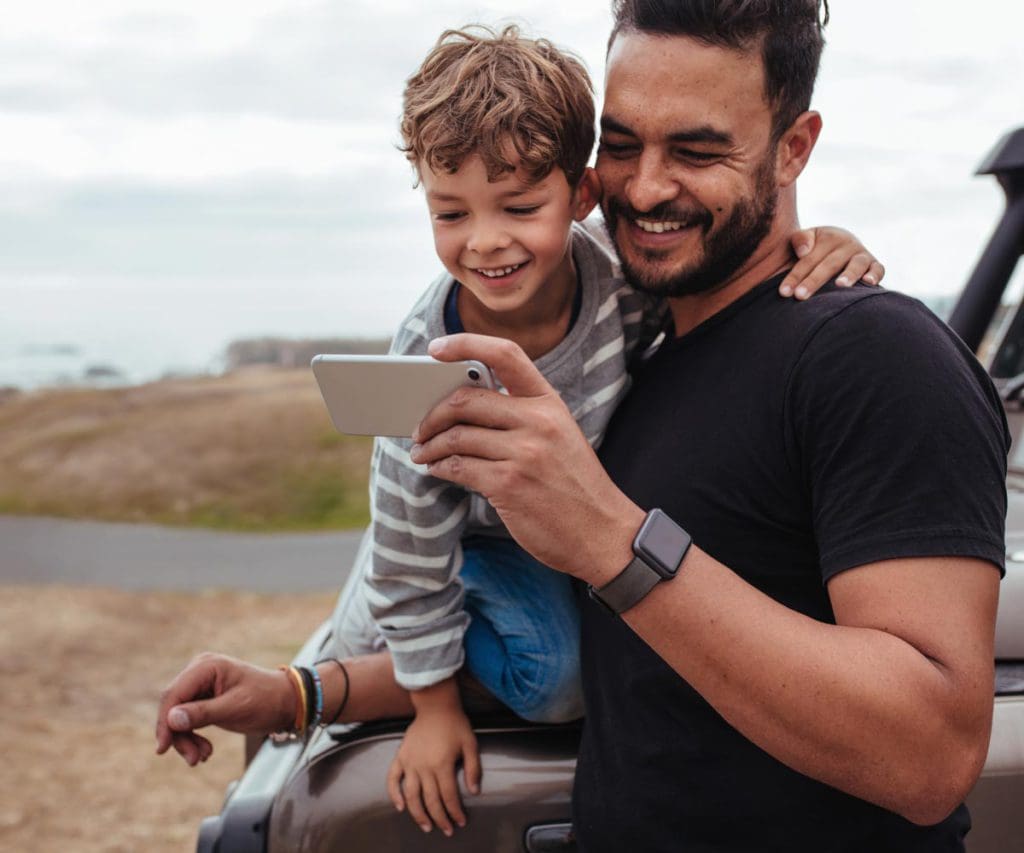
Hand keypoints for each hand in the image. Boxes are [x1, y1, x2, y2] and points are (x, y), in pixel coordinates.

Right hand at [155, 652, 294, 765]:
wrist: (286, 703)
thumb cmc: (266, 700)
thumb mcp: (236, 708)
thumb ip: (203, 713)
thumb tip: (172, 719)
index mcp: (206, 666)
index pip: (174, 694)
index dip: (165, 721)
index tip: (164, 748)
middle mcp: (200, 671)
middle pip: (173, 706)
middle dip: (179, 735)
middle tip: (193, 758)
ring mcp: (201, 685)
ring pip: (178, 717)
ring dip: (186, 740)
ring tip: (202, 756)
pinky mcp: (204, 699)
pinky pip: (188, 720)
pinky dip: (193, 736)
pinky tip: (205, 751)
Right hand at [386, 701, 481, 836]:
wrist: (435, 704)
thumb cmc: (455, 723)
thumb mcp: (470, 744)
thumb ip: (473, 768)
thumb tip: (474, 791)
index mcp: (442, 764)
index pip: (449, 796)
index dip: (455, 812)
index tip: (460, 822)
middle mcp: (424, 766)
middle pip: (431, 800)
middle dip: (440, 818)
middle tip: (446, 830)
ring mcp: (410, 762)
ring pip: (411, 796)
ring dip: (418, 814)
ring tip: (426, 826)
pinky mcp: (401, 757)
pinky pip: (393, 779)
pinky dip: (394, 795)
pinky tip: (400, 807)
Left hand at [411, 335, 643, 586]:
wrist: (602, 533)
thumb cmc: (574, 485)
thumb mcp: (558, 436)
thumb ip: (521, 416)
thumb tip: (463, 407)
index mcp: (550, 403)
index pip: (505, 355)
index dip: (466, 344)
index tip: (436, 348)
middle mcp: (537, 421)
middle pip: (466, 400)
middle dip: (432, 414)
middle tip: (420, 427)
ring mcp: (523, 453)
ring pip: (456, 437)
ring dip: (429, 446)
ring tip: (421, 453)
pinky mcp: (508, 484)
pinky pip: (457, 468)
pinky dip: (439, 468)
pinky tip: (435, 470)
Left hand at [780, 226, 885, 298]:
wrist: (836, 245)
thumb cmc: (814, 248)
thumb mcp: (805, 239)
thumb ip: (800, 240)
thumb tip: (804, 251)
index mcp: (828, 237)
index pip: (808, 259)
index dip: (795, 275)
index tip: (784, 292)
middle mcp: (846, 244)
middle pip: (829, 264)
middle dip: (813, 281)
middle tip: (800, 296)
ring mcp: (861, 254)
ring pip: (856, 264)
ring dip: (849, 274)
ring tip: (839, 285)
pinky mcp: (874, 264)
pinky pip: (879, 268)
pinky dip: (875, 274)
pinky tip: (868, 282)